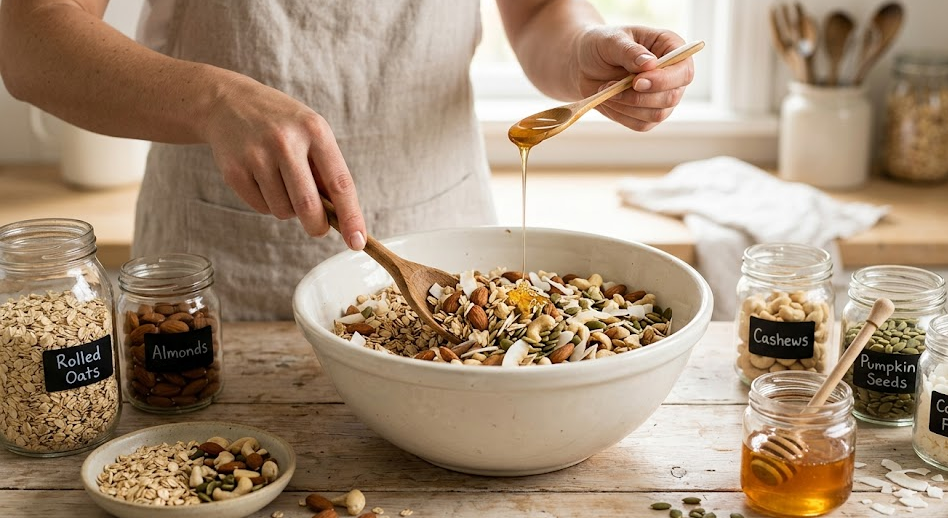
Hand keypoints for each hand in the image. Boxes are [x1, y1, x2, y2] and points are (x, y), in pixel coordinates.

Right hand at [202, 75, 366, 249]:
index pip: (339, 183)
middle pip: (308, 206)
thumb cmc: (282, 123)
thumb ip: (326, 170)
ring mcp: (257, 156)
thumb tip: (341, 217)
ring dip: (288, 209)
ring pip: (283, 211)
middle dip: (316, 226)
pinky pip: (260, 208)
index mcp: (314, 131)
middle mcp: (285, 142)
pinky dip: (267, 203)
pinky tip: (261, 179)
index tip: (357, 242)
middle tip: (318, 228)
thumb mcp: (311, 132)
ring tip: (282, 182)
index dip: (350, 216)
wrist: (228, 102)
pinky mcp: (234, 171)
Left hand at [574, 26, 693, 130]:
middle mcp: (672, 74)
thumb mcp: (611, 40)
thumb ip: (630, 51)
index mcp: (671, 48)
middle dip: (640, 97)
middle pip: (672, 97)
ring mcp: (662, 97)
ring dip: (627, 106)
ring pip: (657, 115)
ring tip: (606, 90)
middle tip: (612, 87)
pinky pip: (641, 125)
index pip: (684, 71)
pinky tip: (608, 100)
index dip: (664, 80)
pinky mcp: (647, 114)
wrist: (583, 64)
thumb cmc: (600, 45)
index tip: (636, 82)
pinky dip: (621, 115)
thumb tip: (649, 64)